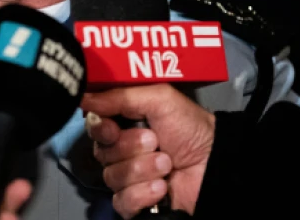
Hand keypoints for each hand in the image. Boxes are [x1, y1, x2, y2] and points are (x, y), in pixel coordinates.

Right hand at [80, 85, 215, 217]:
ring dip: (143, 169)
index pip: (95, 128)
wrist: (215, 162)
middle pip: (102, 153)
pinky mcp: (135, 204)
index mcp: (123, 126)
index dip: (100, 129)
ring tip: (167, 164)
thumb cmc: (189, 127)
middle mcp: (121, 152)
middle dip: (130, 148)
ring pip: (112, 177)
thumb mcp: (158, 99)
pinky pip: (123, 201)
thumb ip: (120, 96)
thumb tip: (83, 97)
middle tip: (155, 142)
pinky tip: (162, 188)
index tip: (113, 128)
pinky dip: (143, 194)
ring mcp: (128, 179)